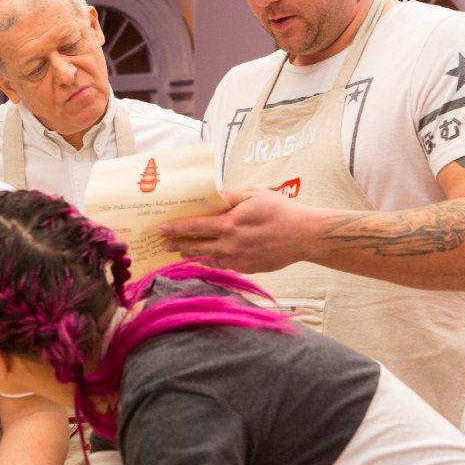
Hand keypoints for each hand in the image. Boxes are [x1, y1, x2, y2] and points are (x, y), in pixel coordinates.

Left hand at [160, 188, 309, 273]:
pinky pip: (223, 265)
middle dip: (177, 245)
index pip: (194, 228)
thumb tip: (211, 199)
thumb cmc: (280, 211)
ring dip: (192, 255)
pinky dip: (212, 261)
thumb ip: (229, 197)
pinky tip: (206, 258)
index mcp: (229, 225)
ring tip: (180, 252)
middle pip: (196, 247)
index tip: (160, 229)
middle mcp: (230, 245)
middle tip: (163, 245)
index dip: (175, 229)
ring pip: (208, 259)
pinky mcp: (246, 269)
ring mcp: (238, 260)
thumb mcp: (254, 194)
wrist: (303, 236)